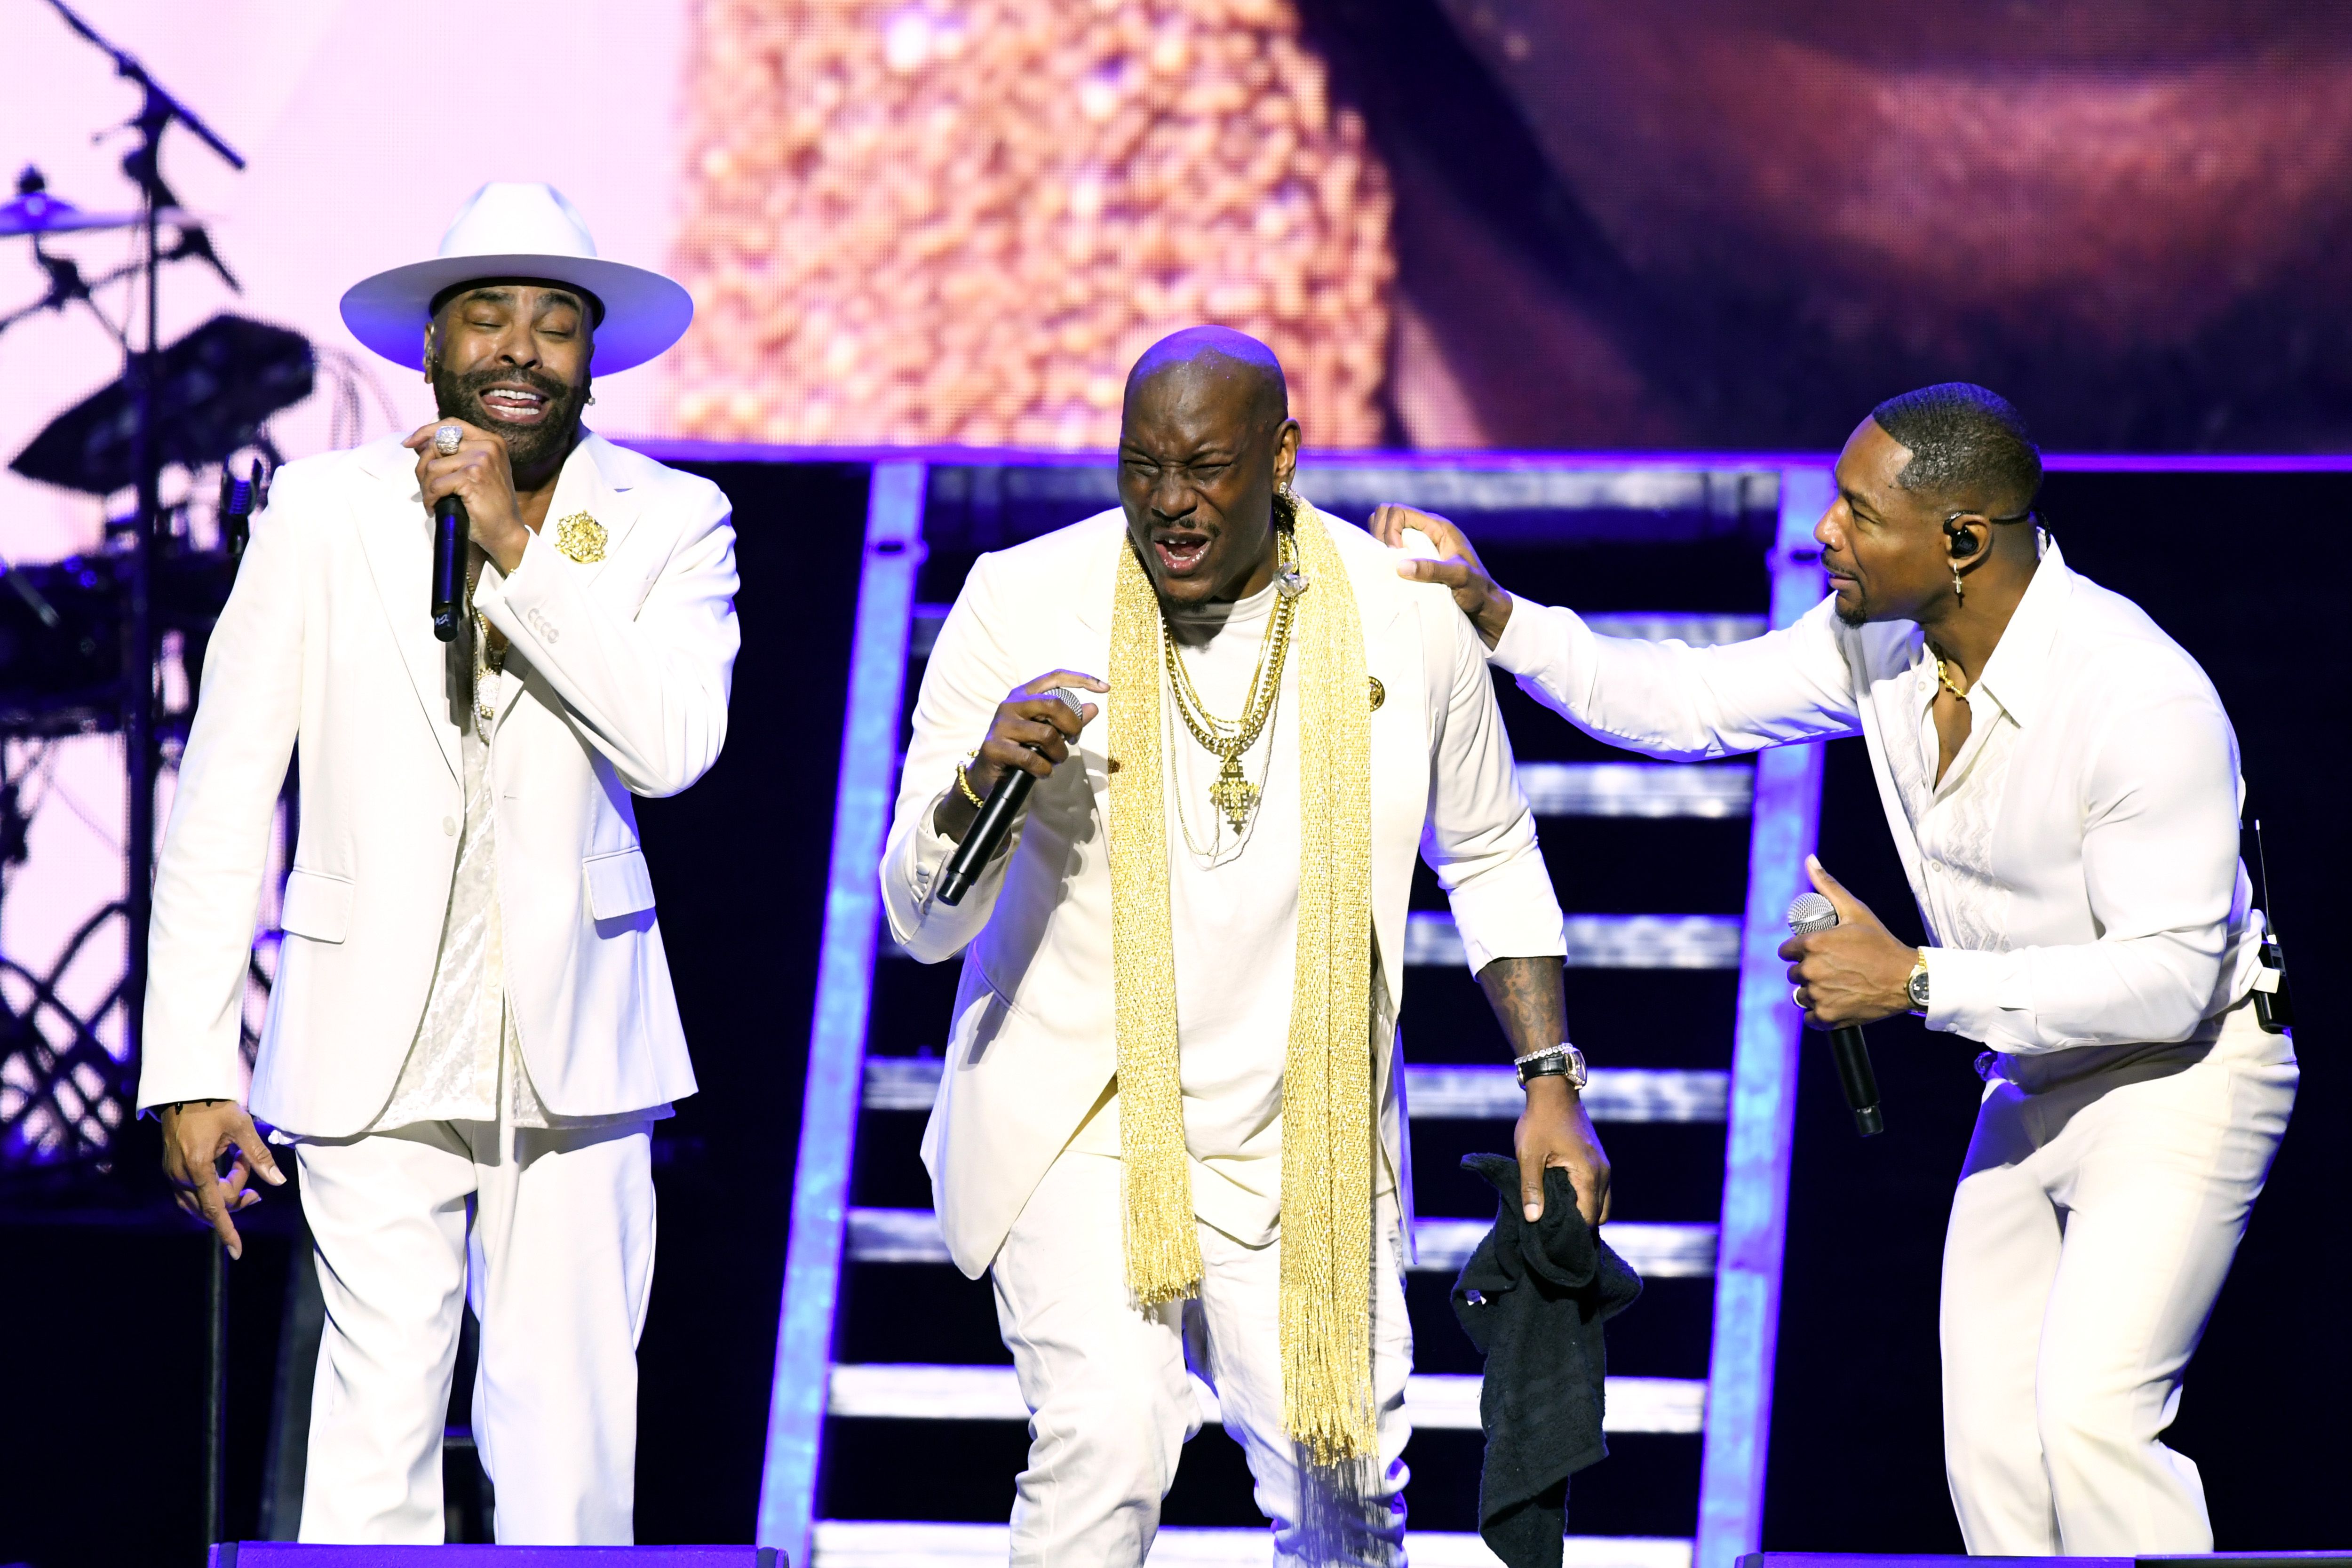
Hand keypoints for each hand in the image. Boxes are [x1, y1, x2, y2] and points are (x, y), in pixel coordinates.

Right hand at [159, 1100, 285, 1258]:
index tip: (237, 1251)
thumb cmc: (213, 1106)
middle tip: (248, 1167)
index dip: (228, 1230)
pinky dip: (211, 1188)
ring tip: (240, 1164)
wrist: (183, 1092)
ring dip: (224, 1191)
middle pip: (211, 1205)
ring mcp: (172, 1174)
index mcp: (197, 1166)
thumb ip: (258, 1157)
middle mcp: (180, 1175)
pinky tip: (224, 1169)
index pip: (215, 1207)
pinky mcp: (170, 1170)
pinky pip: (191, 1192)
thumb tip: (278, 1182)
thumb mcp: (242, 1127)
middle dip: (236, 1196)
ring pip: (200, 1201)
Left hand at [405, 419, 530, 572]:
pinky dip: (431, 499)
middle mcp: (487, 446)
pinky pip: (436, 484)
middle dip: (423, 467)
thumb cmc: (489, 504)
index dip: (426, 431)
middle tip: (426, 488)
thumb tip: (419, 443)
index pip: (450, 424)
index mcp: (490, 441)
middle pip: (436, 445)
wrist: (506, 530)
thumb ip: (453, 455)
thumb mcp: (476, 472)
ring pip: (433, 467)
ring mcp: (481, 460)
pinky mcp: (472, 477)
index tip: (409, 443)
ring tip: (433, 501)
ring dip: (426, 487)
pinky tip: (436, 508)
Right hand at [933, 669, 1108, 841]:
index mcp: (1024, 694)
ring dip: (1059, 753)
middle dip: (1073, 725)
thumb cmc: (1022, 750)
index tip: (1105, 688)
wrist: (989, 775)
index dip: (1081, 679)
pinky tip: (1043, 772)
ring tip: (1055, 761)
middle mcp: (1011, 704)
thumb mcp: (1047, 732)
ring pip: (1047, 734)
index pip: (1055, 677)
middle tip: (1073, 740)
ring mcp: (1001, 725)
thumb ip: (1069, 720)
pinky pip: (1032, 758)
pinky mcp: (994, 747)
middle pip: (1054, 705)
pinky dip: (1045, 769)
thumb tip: (1093, 708)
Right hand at [1369, 503, 1513, 647]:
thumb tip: (1400, 566)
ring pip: (1386, 530)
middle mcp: (1426, 530)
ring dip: (1380, 544)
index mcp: (1437, 526)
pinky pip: (1390, 547)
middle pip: (1387, 515)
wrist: (1485, 605)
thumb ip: (1432, 570)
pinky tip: (1390, 570)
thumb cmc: (1476, 590)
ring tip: (1387, 564)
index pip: (1398, 511)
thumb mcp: (1458, 578)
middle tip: (1387, 558)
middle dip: (1380, 533)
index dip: (1389, 530)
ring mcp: (1419, 543)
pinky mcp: (1414, 557)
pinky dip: (1384, 555)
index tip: (1395, 554)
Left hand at [1517, 1077, 1610, 1225]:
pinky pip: (1599, 1189)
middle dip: (1580, 1222)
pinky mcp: (1599, 1160)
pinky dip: (1587, 1198)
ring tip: (1558, 1212)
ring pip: (1602, 1202)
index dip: (1572, 1228)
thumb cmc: (1539, 1121)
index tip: (1552, 1231)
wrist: (1553, 1091)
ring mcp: (1603, 1166)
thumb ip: (1532, 1188)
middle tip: (1554, 1224)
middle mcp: (1603, 1172)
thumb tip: (1533, 1219)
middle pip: (1599, 1214)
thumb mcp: (1529, 1155)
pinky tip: (1565, 1196)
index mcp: (1588, 1173)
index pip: (1588, 1216)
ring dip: (1584, 1209)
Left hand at [1779, 855, 1917, 1027]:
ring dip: (1812, 992)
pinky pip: (1810, 1018)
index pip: (1786, 951)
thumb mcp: (1854, 910)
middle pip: (1794, 973)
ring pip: (1801, 995)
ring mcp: (1818, 996)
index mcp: (1811, 945)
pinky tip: (1834, 1003)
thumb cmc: (1881, 943)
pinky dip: (1819, 1013)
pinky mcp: (1827, 1017)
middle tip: (1830, 968)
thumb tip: (1809, 859)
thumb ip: (1828, 885)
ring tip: (1835, 985)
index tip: (1812, 952)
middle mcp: (1810, 971)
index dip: (1797, 951)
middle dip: (1807, 970)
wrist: (1907, 979)